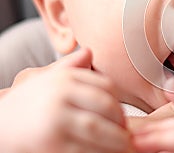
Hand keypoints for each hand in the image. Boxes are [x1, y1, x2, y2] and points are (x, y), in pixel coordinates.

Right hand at [0, 48, 133, 152]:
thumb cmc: (23, 105)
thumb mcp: (42, 80)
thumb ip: (67, 67)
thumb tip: (89, 52)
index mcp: (64, 78)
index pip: (106, 86)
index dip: (120, 104)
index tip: (122, 119)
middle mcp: (61, 95)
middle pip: (107, 107)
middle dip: (121, 124)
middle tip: (127, 137)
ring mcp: (56, 119)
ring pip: (99, 130)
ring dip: (117, 143)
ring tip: (123, 150)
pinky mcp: (52, 144)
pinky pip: (86, 150)